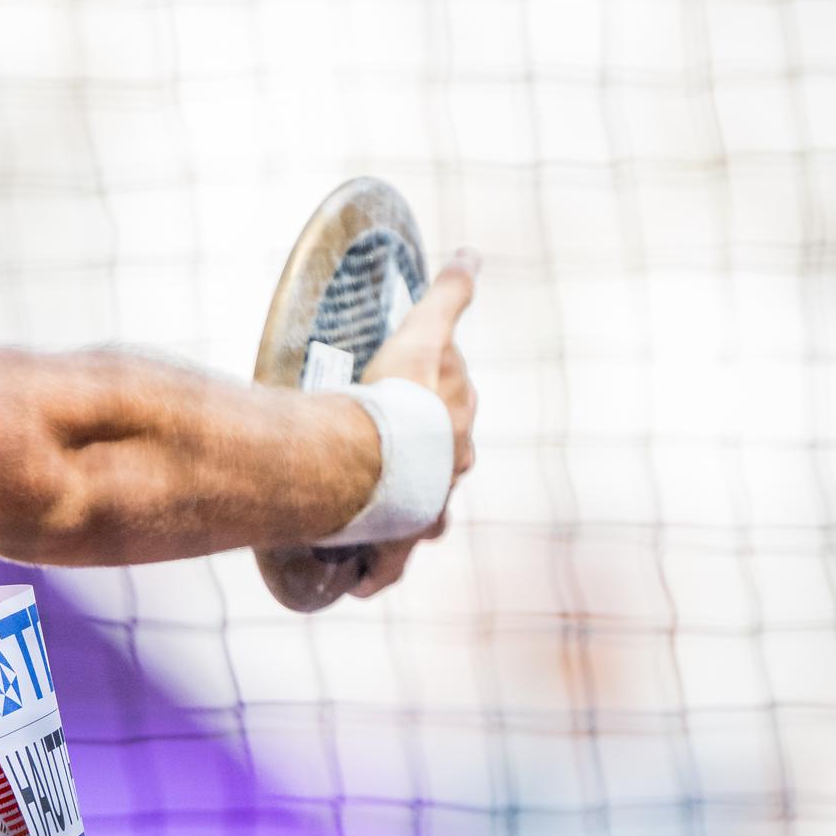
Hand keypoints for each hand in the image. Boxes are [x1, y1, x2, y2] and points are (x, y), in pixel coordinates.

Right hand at [347, 247, 480, 597]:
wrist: (366, 460)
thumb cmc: (397, 398)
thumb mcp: (425, 333)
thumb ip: (449, 294)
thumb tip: (472, 253)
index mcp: (459, 432)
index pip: (455, 409)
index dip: (435, 396)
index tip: (408, 389)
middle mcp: (448, 478)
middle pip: (442, 465)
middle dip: (425, 458)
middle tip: (386, 445)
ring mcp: (422, 515)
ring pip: (419, 515)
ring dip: (404, 513)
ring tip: (375, 508)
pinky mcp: (393, 546)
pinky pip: (386, 566)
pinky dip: (375, 573)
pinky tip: (363, 582)